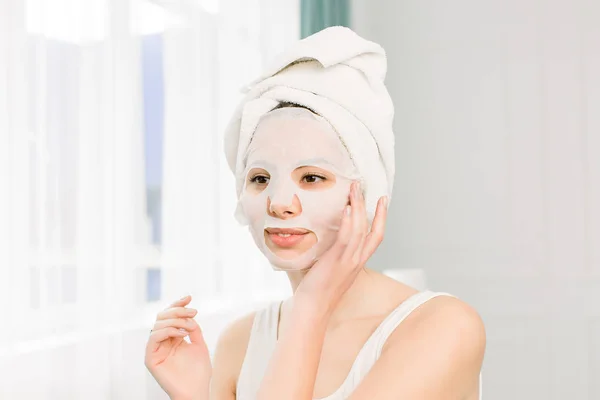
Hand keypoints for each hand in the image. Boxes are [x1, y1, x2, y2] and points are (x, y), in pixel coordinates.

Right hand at [144, 295, 210, 399]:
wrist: (198, 390)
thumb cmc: (200, 371)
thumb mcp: (199, 344)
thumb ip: (193, 328)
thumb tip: (189, 313)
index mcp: (172, 337)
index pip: (170, 316)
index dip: (178, 304)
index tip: (189, 297)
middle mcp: (162, 342)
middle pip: (162, 317)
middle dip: (178, 311)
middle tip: (194, 312)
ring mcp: (155, 350)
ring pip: (158, 325)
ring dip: (176, 321)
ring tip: (190, 328)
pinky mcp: (150, 359)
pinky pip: (153, 338)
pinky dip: (167, 331)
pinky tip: (182, 334)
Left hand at [295, 181, 387, 310]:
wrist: (313, 309)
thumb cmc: (317, 291)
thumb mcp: (331, 270)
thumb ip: (334, 255)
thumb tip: (323, 239)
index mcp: (358, 262)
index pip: (376, 236)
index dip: (381, 217)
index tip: (382, 200)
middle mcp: (357, 260)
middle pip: (372, 229)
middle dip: (369, 205)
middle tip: (363, 186)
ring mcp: (348, 260)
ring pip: (359, 228)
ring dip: (357, 206)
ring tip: (353, 189)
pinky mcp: (336, 260)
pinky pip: (346, 237)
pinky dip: (347, 220)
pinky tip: (346, 207)